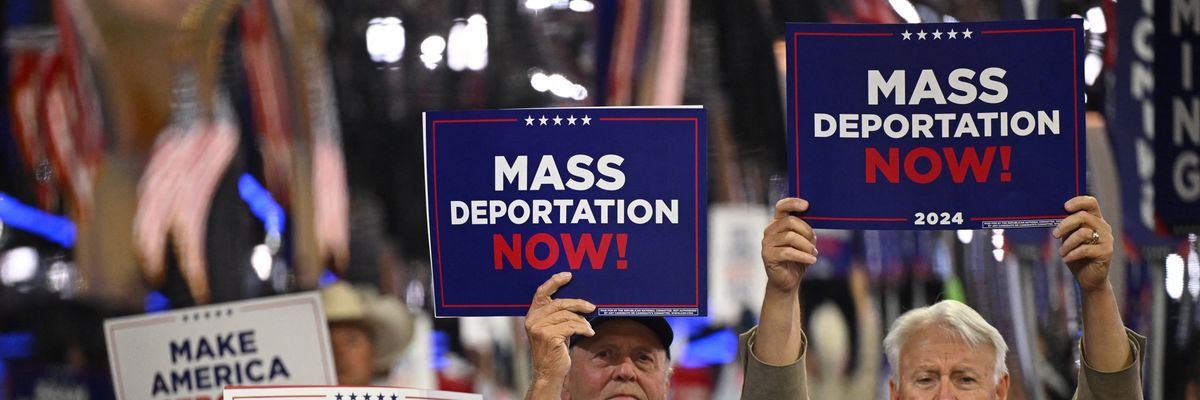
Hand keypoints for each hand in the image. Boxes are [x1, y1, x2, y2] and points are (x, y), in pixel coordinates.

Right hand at [524, 272, 595, 388]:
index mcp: (532, 315)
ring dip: (582, 320)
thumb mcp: (553, 329)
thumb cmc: (553, 351)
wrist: (548, 373)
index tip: (568, 275)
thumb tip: (577, 302)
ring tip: (588, 327)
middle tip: (591, 307)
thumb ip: (557, 315)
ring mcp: (539, 328)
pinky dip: (583, 328)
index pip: (541, 293)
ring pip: (568, 315)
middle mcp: (532, 320)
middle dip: (578, 304)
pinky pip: (572, 325)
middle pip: (560, 303)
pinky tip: (589, 332)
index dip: (554, 282)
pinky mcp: (549, 336)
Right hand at [761, 198, 817, 293]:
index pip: (781, 207)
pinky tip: (812, 260)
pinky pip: (788, 252)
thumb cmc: (797, 259)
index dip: (793, 203)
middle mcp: (770, 231)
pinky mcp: (768, 256)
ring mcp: (767, 243)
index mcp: (778, 223)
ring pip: (790, 237)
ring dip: (806, 246)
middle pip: (790, 222)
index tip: (806, 205)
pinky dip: (803, 256)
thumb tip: (813, 220)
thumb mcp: (805, 241)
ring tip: (813, 253)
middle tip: (814, 241)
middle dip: (806, 231)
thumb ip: (806, 230)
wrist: (788, 281)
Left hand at [1052, 196, 1113, 292]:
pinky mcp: (1106, 252)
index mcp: (1095, 220)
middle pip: (1083, 217)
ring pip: (1082, 233)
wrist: (1089, 278)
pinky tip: (1066, 258)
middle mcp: (1103, 227)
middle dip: (1065, 225)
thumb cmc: (1077, 255)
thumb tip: (1054, 216)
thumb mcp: (1070, 238)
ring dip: (1067, 243)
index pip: (1091, 203)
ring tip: (1061, 252)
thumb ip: (1068, 227)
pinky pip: (1085, 249)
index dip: (1079, 201)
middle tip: (1055, 235)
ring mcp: (1107, 239)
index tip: (1065, 206)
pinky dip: (1072, 254)